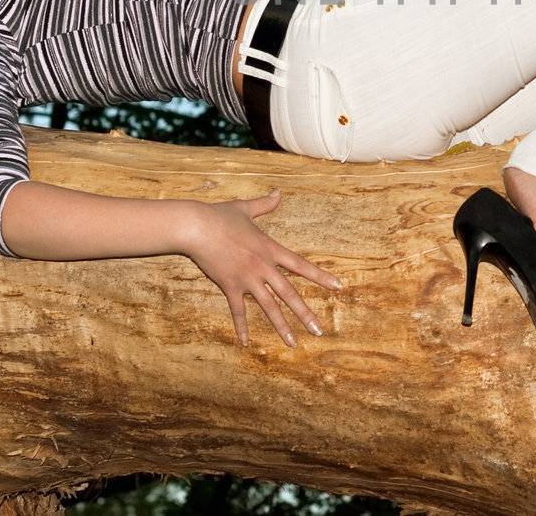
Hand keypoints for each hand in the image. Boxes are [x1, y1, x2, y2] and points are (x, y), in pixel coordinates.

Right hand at [180, 188, 343, 347]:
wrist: (196, 226)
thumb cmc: (220, 216)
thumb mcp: (246, 209)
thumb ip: (265, 204)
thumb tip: (278, 192)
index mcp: (270, 249)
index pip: (301, 266)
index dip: (321, 277)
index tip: (338, 287)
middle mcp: (263, 267)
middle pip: (289, 294)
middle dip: (306, 314)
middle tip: (320, 331)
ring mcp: (246, 279)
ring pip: (269, 307)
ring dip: (281, 326)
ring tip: (294, 343)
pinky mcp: (229, 287)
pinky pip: (237, 311)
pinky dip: (241, 327)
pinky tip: (245, 343)